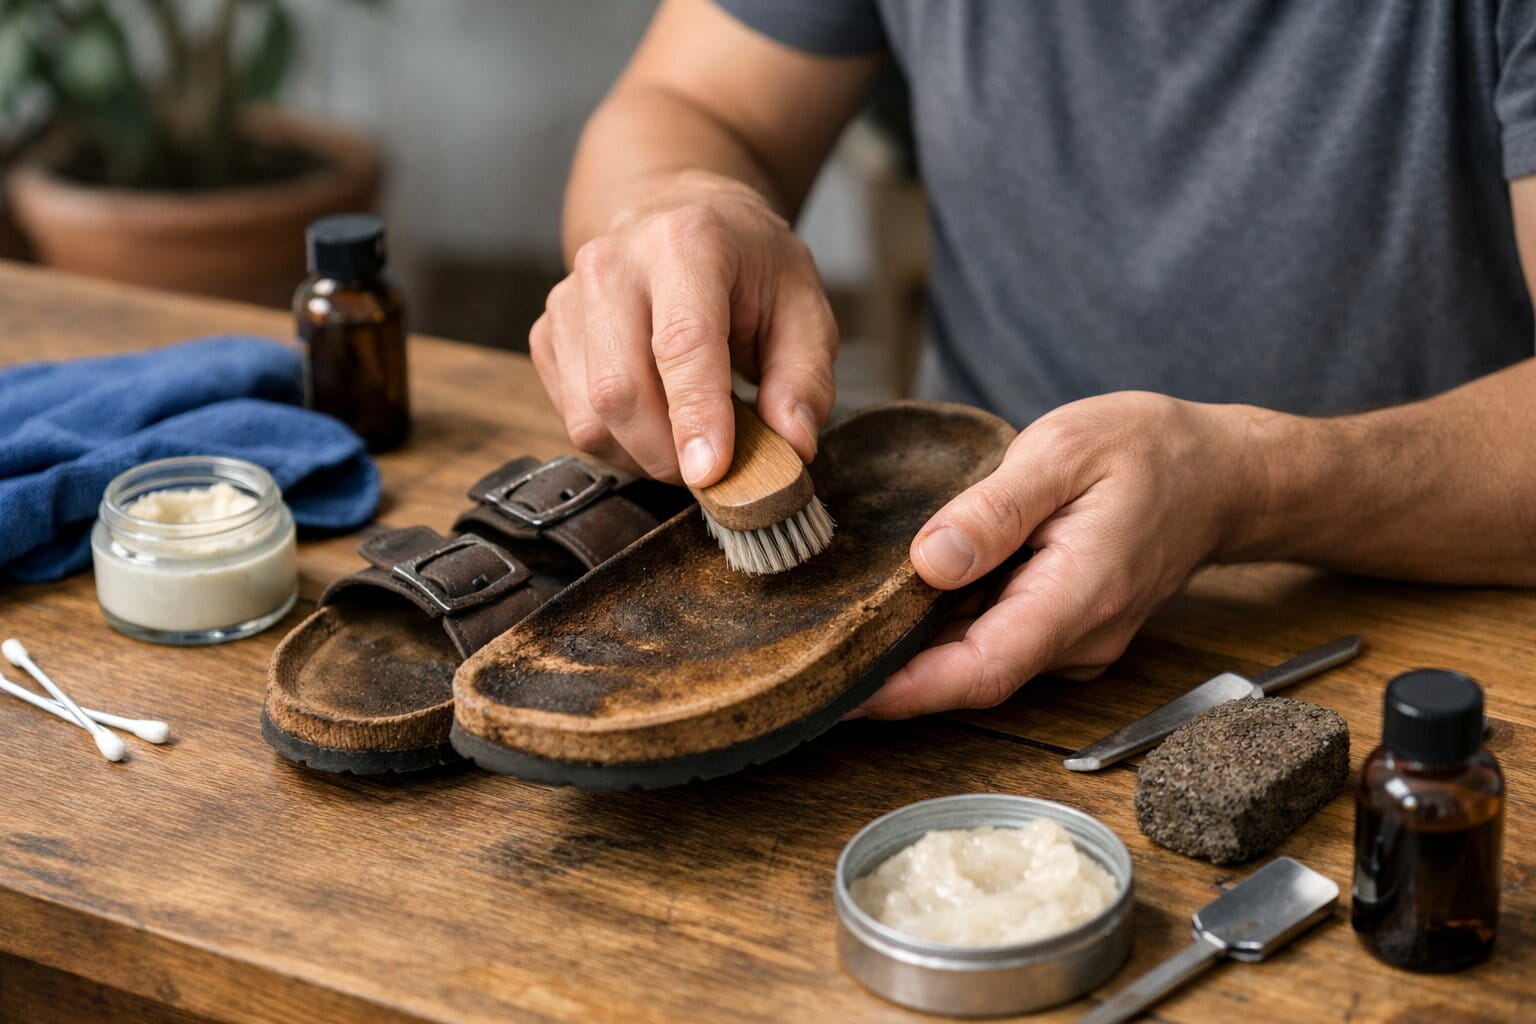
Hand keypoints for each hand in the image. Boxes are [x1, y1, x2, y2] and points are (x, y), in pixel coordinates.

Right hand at [530, 171, 836, 485]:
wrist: (677, 216)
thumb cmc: (746, 267)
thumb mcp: (803, 307)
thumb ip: (804, 378)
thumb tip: (793, 444)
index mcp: (686, 244)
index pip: (682, 343)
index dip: (696, 415)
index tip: (710, 472)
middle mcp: (613, 264)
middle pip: (618, 389)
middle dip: (667, 452)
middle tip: (713, 467)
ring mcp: (568, 299)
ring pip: (589, 417)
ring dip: (642, 454)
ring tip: (686, 437)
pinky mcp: (546, 333)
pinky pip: (572, 420)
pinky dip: (617, 443)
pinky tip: (653, 419)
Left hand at [858, 391, 1256, 717]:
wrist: (1220, 475)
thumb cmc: (1147, 451)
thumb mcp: (1062, 452)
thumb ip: (994, 510)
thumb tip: (928, 561)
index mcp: (1078, 595)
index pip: (983, 671)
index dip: (908, 692)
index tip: (842, 694)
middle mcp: (1078, 637)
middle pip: (971, 675)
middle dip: (894, 671)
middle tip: (816, 650)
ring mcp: (1075, 641)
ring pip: (982, 658)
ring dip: (919, 647)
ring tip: (846, 620)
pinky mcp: (1066, 630)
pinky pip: (999, 639)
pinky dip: (952, 626)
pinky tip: (910, 597)